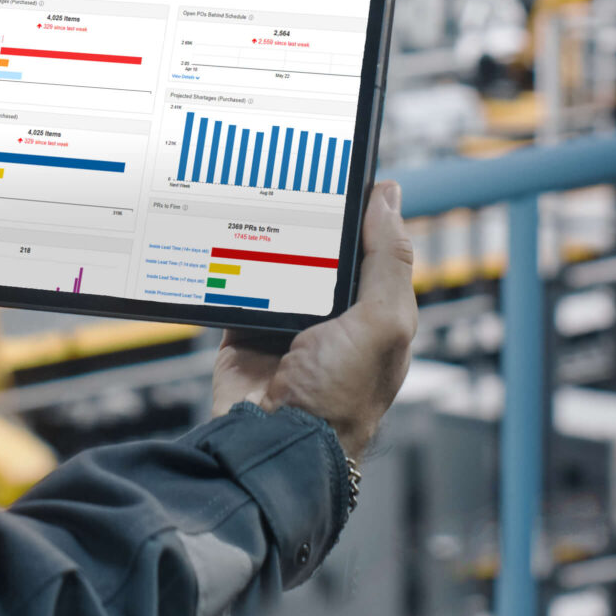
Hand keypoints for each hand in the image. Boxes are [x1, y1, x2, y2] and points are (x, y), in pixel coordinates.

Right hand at [211, 180, 415, 462]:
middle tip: (292, 178)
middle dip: (308, 219)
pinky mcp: (244, 328)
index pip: (372, 247)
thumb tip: (388, 196)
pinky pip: (236, 284)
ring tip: (256, 198)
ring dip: (268, 238)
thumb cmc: (340, 398)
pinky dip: (230, 264)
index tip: (343, 171)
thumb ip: (388, 261)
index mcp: (374, 313)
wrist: (273, 445)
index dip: (362, 210)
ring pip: (277, 260)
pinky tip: (228, 237)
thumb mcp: (382, 324)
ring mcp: (286, 323)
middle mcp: (332, 316)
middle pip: (320, 248)